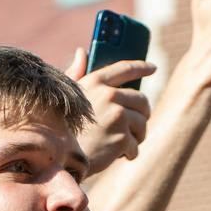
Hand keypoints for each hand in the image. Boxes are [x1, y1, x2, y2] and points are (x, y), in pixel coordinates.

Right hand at [68, 47, 155, 174]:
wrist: (57, 158)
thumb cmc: (60, 128)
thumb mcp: (66, 96)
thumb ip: (76, 73)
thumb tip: (82, 51)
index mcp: (96, 82)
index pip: (125, 69)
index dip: (141, 67)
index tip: (153, 68)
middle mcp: (109, 95)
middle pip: (142, 100)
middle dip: (142, 114)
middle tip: (134, 126)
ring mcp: (117, 116)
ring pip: (142, 124)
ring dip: (136, 136)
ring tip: (121, 144)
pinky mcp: (122, 137)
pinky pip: (135, 146)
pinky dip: (129, 153)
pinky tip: (116, 156)